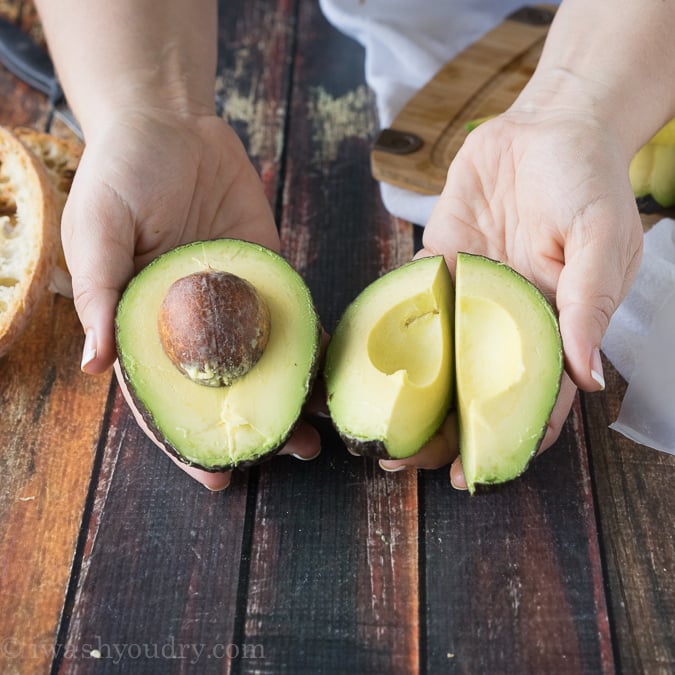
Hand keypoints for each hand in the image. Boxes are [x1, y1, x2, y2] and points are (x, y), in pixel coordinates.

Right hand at [63, 110, 320, 488]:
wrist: (170, 124)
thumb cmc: (120, 174)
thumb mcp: (96, 231)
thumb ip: (101, 296)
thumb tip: (94, 366)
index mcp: (147, 324)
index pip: (168, 397)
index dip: (189, 442)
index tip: (217, 480)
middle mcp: (194, 322)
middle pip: (226, 389)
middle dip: (256, 426)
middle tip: (290, 456)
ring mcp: (235, 299)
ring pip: (265, 361)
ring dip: (292, 395)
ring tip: (321, 430)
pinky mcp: (268, 271)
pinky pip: (292, 315)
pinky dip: (312, 344)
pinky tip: (332, 372)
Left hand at [379, 108, 643, 486]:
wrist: (549, 124)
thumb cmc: (588, 180)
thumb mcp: (602, 240)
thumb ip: (589, 306)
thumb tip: (587, 377)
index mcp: (551, 324)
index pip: (528, 397)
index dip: (503, 438)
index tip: (472, 473)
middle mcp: (506, 318)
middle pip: (471, 387)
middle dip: (441, 428)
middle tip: (403, 464)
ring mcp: (471, 293)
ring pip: (437, 355)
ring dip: (410, 394)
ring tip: (376, 428)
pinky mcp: (440, 263)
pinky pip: (412, 302)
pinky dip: (390, 332)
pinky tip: (363, 364)